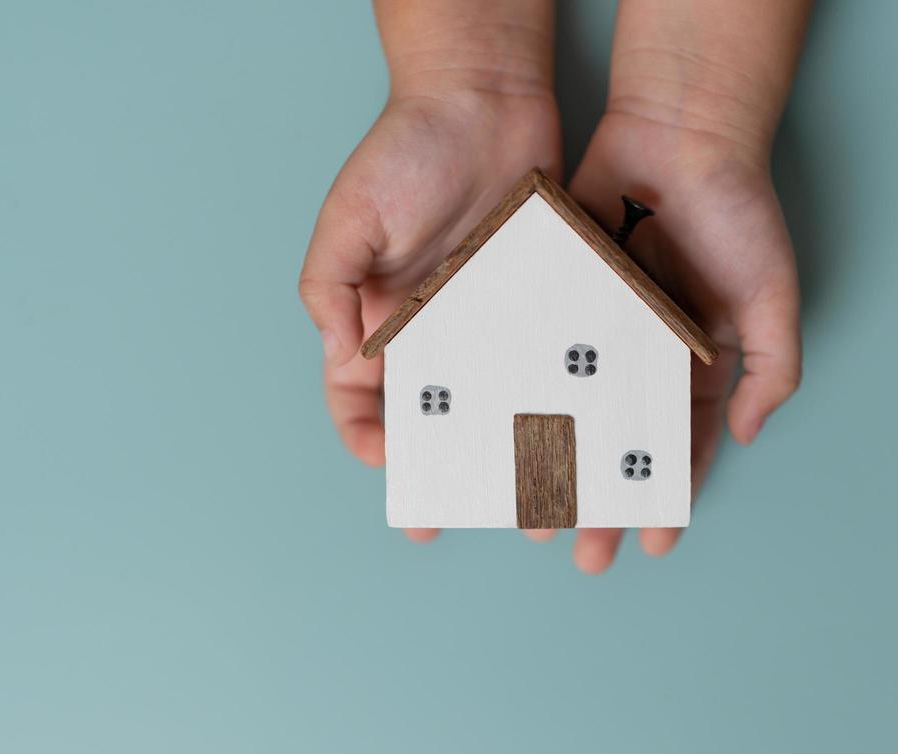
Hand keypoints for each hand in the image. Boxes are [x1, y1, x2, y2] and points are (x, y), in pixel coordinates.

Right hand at [299, 86, 559, 540]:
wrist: (488, 98)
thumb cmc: (407, 149)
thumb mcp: (350, 218)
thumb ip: (332, 290)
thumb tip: (345, 361)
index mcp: (375, 318)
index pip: (360, 399)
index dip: (370, 441)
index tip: (396, 473)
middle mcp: (431, 330)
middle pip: (431, 415)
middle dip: (440, 465)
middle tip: (459, 510)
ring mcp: (487, 321)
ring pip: (491, 402)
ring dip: (500, 444)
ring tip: (522, 484)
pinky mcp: (536, 304)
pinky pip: (542, 362)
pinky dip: (548, 398)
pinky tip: (565, 429)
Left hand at [528, 110, 799, 572]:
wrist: (677, 130)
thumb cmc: (735, 211)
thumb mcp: (773, 295)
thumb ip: (772, 369)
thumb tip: (749, 438)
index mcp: (695, 365)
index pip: (679, 448)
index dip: (666, 497)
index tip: (651, 544)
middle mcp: (641, 357)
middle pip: (616, 445)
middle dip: (601, 502)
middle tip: (581, 554)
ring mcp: (595, 330)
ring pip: (567, 414)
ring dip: (553, 466)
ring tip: (532, 516)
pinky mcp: (554, 298)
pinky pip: (533, 357)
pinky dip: (518, 398)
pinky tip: (500, 440)